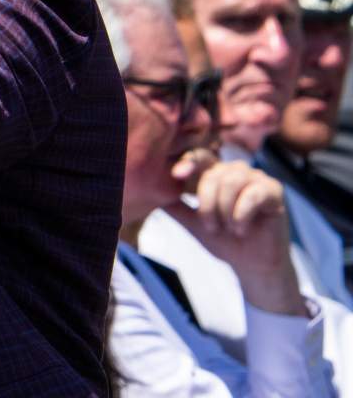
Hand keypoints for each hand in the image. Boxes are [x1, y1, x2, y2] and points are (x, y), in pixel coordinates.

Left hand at [165, 159, 305, 315]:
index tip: (176, 176)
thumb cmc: (223, 240)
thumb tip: (149, 191)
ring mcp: (256, 178)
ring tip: (227, 228)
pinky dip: (241, 214)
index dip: (187, 162)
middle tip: (211, 226)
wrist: (250, 265)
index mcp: (214, 174)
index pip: (198, 157)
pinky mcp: (273, 191)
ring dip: (224, 209)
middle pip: (212, 172)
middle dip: (206, 203)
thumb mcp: (193, 222)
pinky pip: (252, 194)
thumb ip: (175, 205)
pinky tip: (241, 229)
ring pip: (230, 180)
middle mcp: (235, 170)